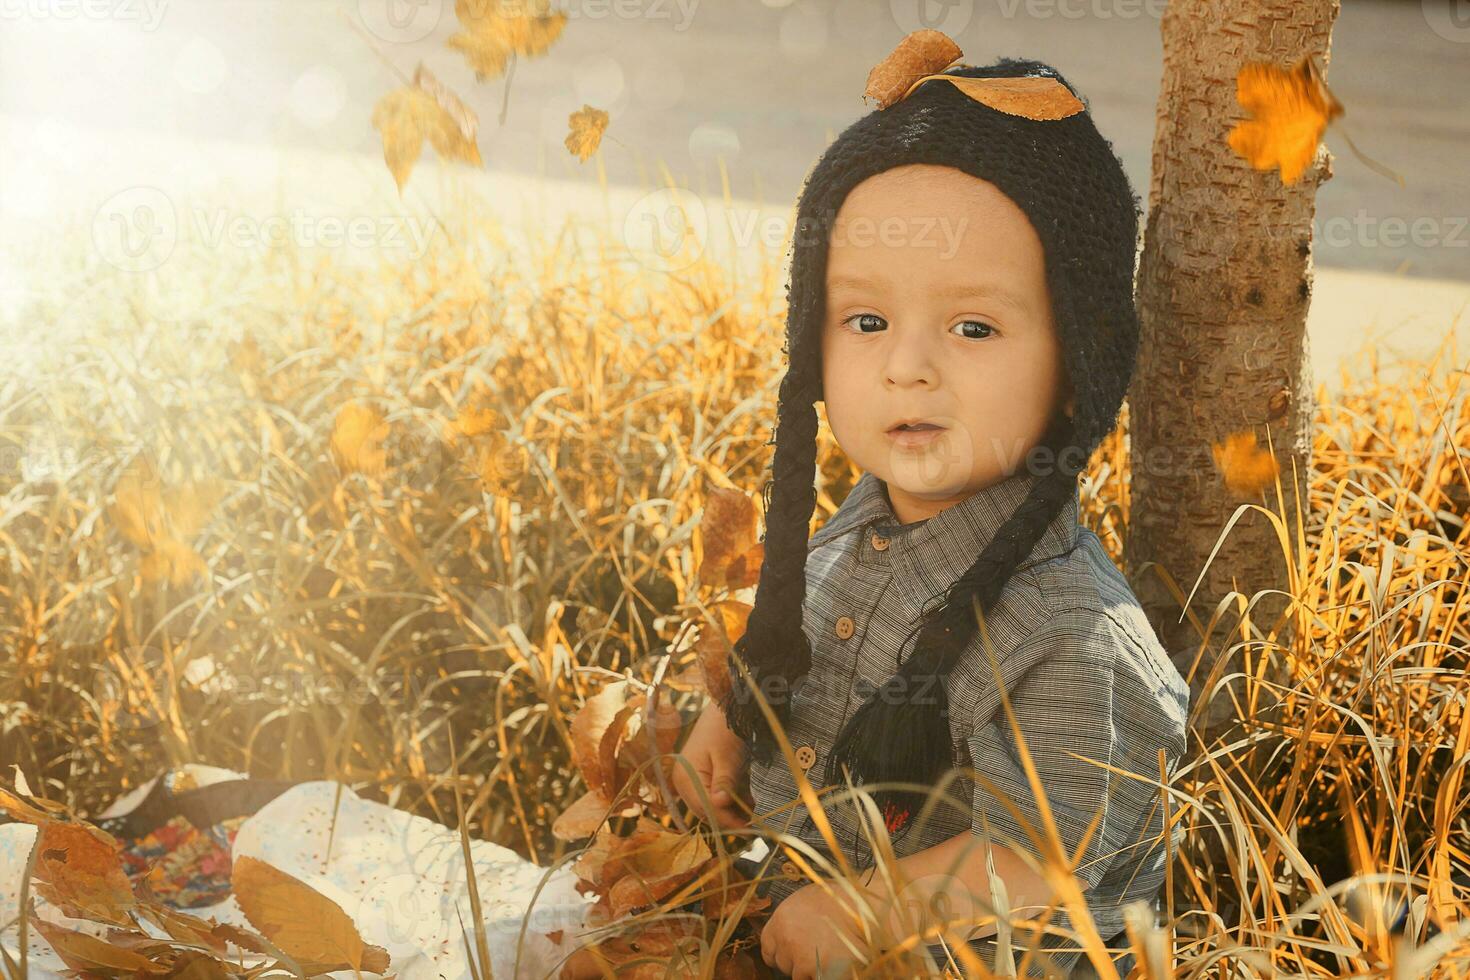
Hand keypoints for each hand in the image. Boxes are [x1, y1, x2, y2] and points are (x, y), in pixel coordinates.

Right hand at [670, 700, 750, 828]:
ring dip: (731, 810)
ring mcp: (690, 780)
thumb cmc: (725, 730)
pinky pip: (713, 795)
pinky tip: (747, 798)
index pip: (706, 809)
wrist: (724, 708)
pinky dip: (729, 799)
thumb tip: (721, 804)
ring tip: (753, 810)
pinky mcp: (700, 777)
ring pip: (710, 805)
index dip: (728, 821)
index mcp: (686, 778)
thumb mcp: (727, 757)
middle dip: (729, 818)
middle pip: (706, 811)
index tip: (749, 829)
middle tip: (754, 824)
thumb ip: (724, 782)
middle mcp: (683, 783)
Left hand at [760, 881, 860, 978]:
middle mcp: (787, 940)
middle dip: (797, 961)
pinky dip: (825, 975)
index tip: (789, 954)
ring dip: (811, 970)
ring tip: (829, 954)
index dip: (779, 952)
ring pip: (799, 976)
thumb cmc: (839, 900)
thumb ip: (789, 920)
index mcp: (781, 920)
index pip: (767, 948)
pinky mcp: (820, 972)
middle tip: (815, 951)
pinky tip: (834, 963)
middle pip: (783, 964)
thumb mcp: (805, 900)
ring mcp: (802, 959)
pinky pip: (815, 979)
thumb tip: (785, 934)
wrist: (864, 909)